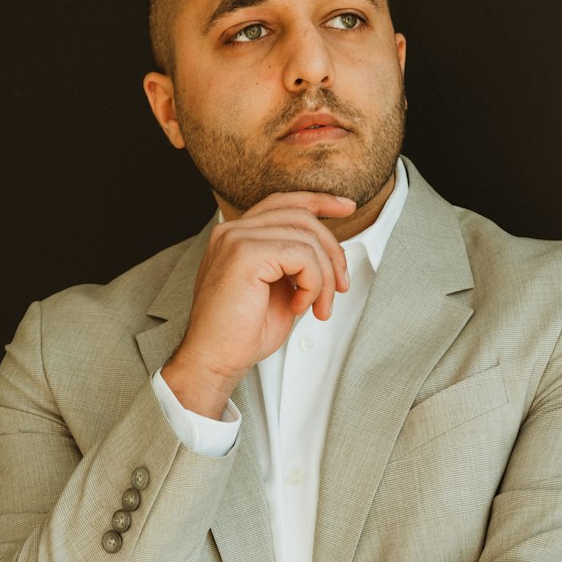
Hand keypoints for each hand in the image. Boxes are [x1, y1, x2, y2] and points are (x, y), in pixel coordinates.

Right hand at [162, 191, 355, 416]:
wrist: (214, 360)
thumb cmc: (241, 335)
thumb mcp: (278, 291)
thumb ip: (295, 266)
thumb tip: (329, 256)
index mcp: (237, 236)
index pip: (283, 203)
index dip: (319, 200)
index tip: (348, 207)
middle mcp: (233, 231)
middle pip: (301, 216)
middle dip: (332, 251)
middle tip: (340, 286)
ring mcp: (236, 239)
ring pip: (306, 237)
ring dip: (324, 277)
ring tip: (319, 307)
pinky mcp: (246, 254)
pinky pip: (302, 256)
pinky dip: (313, 284)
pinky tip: (300, 306)